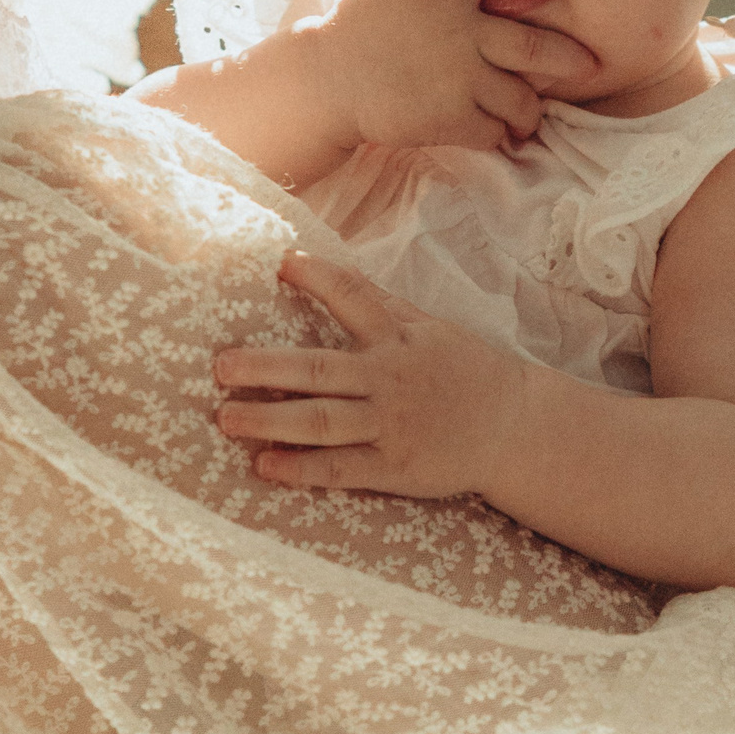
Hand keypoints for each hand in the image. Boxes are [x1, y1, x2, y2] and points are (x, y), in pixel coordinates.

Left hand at [214, 253, 532, 497]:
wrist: (512, 425)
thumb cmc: (462, 370)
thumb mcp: (427, 327)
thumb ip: (377, 304)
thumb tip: (317, 265)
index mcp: (399, 338)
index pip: (355, 299)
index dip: (319, 279)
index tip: (281, 264)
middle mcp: (390, 379)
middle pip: (320, 371)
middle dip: (267, 367)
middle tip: (222, 366)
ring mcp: (392, 425)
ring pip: (324, 422)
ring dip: (272, 420)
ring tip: (226, 418)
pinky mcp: (396, 467)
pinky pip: (342, 469)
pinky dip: (303, 469)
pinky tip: (266, 466)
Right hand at [301, 0, 594, 156]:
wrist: (326, 78)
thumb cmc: (358, 28)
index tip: (555, 3)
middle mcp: (466, 32)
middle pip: (536, 46)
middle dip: (568, 58)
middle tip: (588, 65)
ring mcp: (461, 78)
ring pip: (521, 99)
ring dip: (530, 111)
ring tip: (529, 117)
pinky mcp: (451, 118)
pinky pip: (493, 132)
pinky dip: (499, 136)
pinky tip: (496, 136)